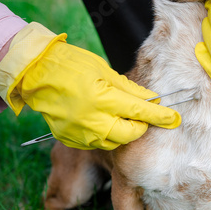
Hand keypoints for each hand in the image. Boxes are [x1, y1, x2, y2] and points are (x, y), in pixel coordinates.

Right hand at [0, 23, 179, 149]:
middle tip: (142, 116)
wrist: (36, 73)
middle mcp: (92, 120)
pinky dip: (104, 135)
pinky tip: (101, 121)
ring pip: (114, 143)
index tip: (174, 119)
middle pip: (130, 134)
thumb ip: (129, 89)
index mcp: (103, 99)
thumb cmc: (72, 65)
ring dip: (123, 132)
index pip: (140, 112)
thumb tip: (150, 99)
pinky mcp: (69, 139)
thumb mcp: (104, 71)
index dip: (160, 116)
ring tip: (120, 117)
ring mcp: (79, 132)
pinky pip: (95, 143)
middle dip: (141, 126)